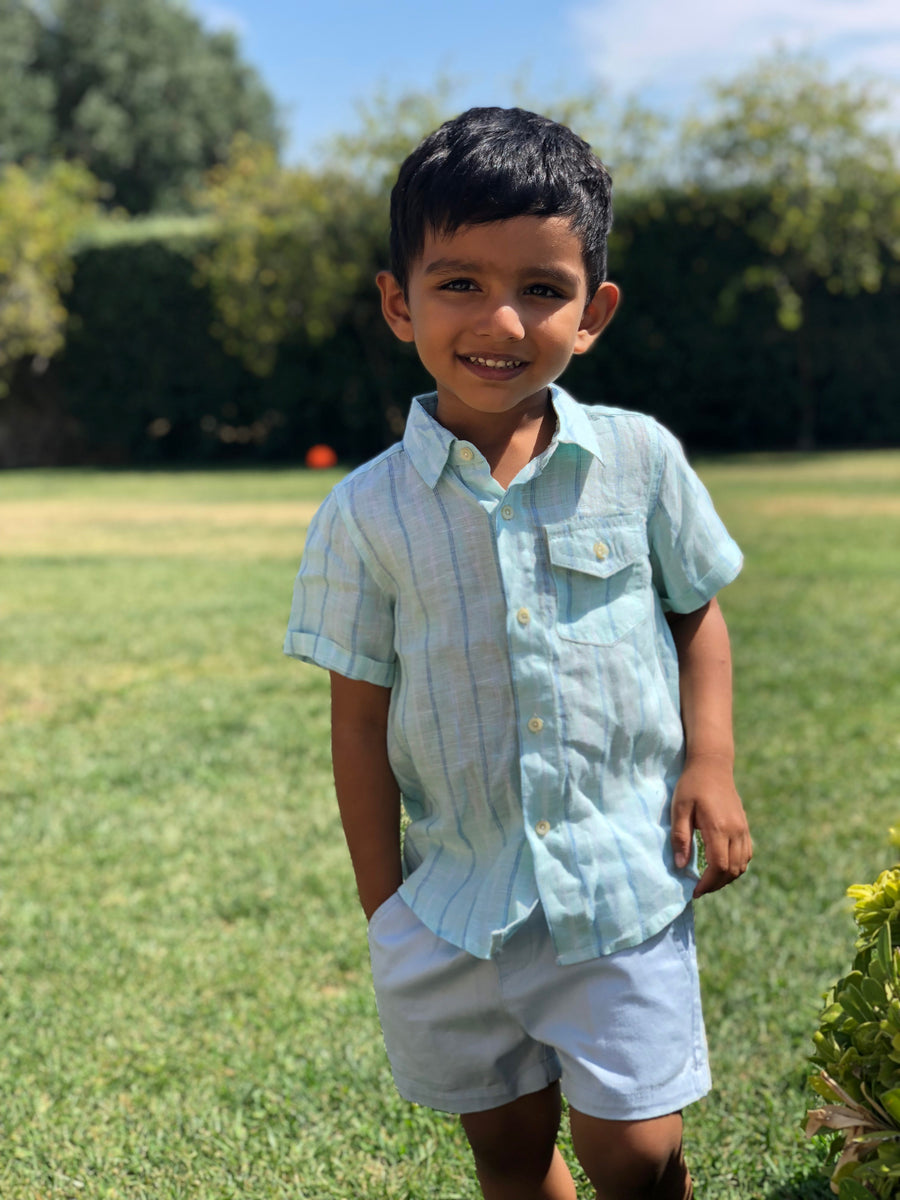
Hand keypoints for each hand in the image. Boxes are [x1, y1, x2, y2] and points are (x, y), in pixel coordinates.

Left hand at [671, 756, 751, 897]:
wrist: (712, 764)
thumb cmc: (691, 785)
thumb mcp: (679, 808)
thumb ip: (680, 837)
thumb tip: (681, 866)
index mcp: (718, 827)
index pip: (718, 865)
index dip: (708, 883)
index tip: (695, 891)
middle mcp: (735, 830)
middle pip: (732, 869)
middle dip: (716, 884)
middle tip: (699, 889)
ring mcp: (743, 828)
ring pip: (742, 864)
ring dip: (727, 877)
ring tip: (709, 881)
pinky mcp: (745, 826)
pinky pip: (747, 854)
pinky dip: (737, 866)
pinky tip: (722, 867)